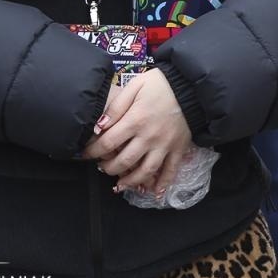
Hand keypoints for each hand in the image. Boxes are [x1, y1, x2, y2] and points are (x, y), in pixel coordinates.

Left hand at [83, 69, 193, 196]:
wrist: (192, 86)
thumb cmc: (161, 84)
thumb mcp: (135, 86)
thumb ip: (116, 106)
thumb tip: (99, 127)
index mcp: (135, 121)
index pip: (107, 143)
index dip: (92, 152)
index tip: (86, 154)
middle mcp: (149, 137)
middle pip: (123, 162)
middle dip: (108, 168)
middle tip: (102, 167)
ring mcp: (165, 145)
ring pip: (145, 172)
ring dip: (130, 182)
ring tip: (119, 184)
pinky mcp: (178, 149)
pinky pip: (170, 171)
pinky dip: (163, 184)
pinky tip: (154, 193)